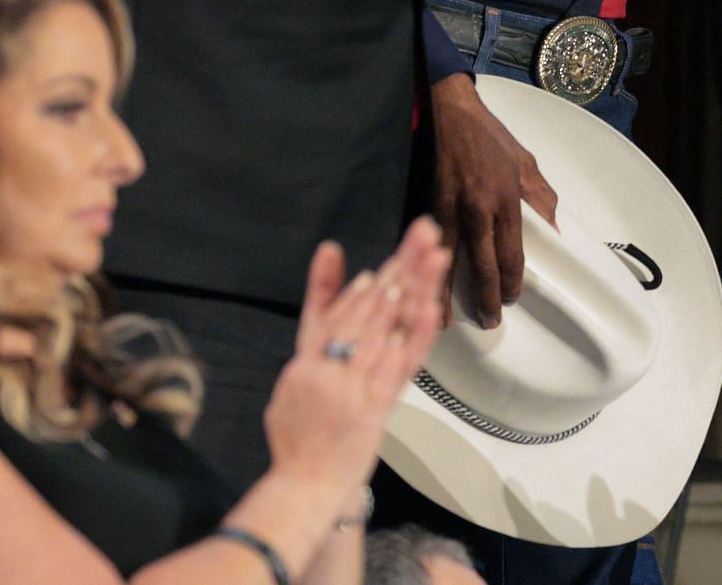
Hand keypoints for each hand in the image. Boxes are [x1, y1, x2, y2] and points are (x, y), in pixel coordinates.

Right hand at [261, 218, 447, 499]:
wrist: (304, 487)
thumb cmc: (299, 437)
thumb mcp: (290, 383)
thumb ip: (314, 329)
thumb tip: (334, 277)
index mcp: (304, 364)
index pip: (332, 315)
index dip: (357, 289)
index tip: (378, 267)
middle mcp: (327, 371)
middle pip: (366, 311)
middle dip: (396, 269)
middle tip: (421, 235)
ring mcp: (353, 388)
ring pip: (385, 329)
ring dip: (411, 290)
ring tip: (430, 258)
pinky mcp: (376, 407)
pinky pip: (399, 366)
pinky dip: (414, 336)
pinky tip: (429, 309)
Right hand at [429, 72, 557, 329]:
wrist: (453, 115)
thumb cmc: (493, 140)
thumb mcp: (527, 165)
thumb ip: (541, 200)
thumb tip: (553, 234)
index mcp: (507, 199)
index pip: (511, 251)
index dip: (512, 280)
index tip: (514, 299)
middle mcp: (479, 208)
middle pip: (483, 263)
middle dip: (486, 296)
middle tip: (490, 322)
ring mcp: (452, 208)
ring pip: (453, 260)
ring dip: (450, 293)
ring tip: (447, 321)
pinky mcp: (431, 205)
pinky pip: (435, 245)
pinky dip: (431, 269)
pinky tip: (427, 288)